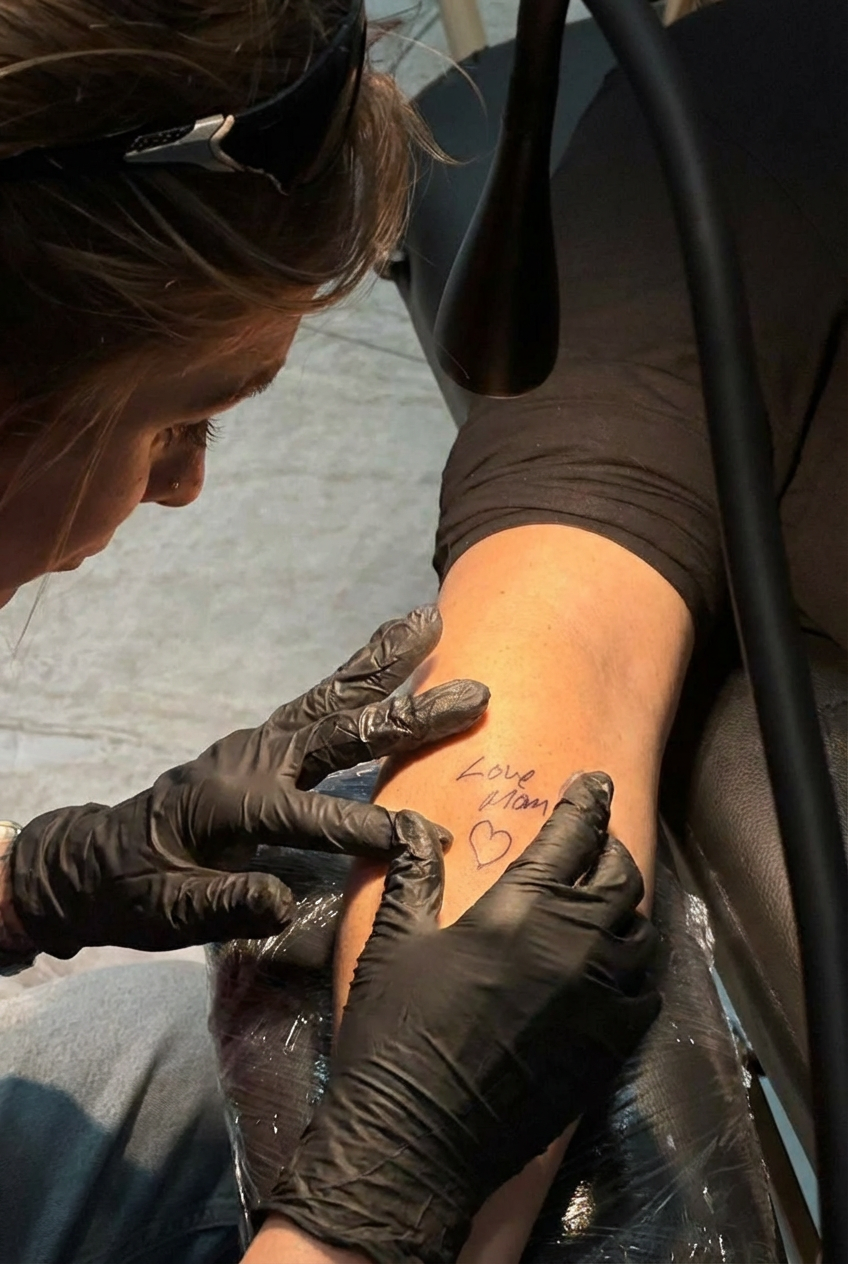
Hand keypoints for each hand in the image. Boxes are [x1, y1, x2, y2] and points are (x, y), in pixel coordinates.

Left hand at [7, 607, 488, 957]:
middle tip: (472, 693)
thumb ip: (222, 907)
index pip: (309, 814)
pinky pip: (322, 701)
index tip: (420, 837)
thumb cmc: (131, 892)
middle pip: (338, 729)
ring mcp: (259, 742)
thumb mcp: (165, 914)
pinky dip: (362, 672)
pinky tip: (395, 651)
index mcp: (231, 804)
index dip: (363, 825)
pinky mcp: (266, 741)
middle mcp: (252, 758)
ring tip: (432, 620)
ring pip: (332, 696)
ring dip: (384, 660)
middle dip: (407, 715)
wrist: (93, 858)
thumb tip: (282, 903)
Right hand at [267, 773, 659, 1263]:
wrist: (416, 1137)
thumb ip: (414, 873)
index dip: (586, 800)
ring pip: (641, 933)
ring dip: (627, 909)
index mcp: (519, 909)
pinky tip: (614, 969)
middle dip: (610, 848)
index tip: (593, 781)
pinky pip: (646, 993)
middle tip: (594, 841)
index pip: (572, 834)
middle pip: (621, 876)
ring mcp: (599, 999)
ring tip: (605, 902)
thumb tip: (410, 822)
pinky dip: (636, 970)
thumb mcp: (396, 942)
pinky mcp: (609, 1047)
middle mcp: (573, 945)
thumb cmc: (395, 1031)